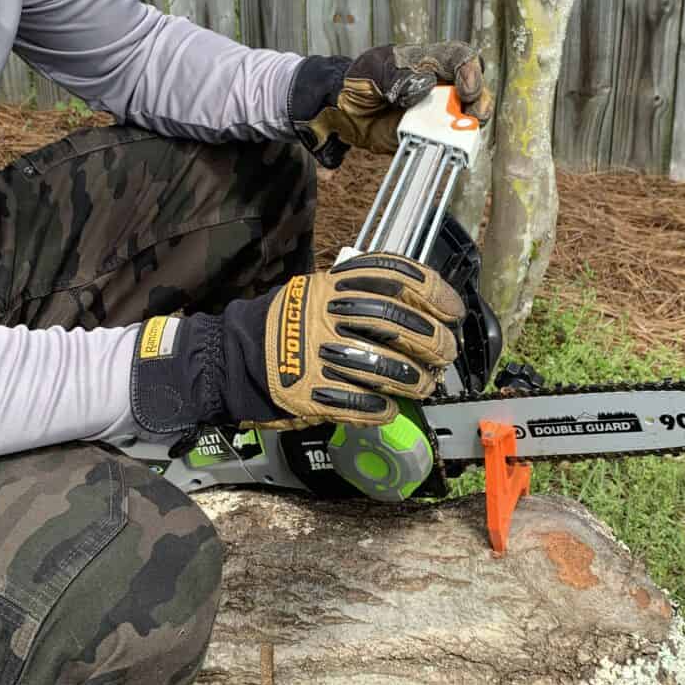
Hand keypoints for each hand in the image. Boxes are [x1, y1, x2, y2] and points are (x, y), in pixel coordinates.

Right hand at [126, 255, 464, 435]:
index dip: (435, 293)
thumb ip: (361, 294)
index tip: (453, 311)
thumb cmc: (285, 327)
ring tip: (424, 385)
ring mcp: (319, 353)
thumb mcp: (320, 293)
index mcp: (334, 285)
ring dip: (415, 380)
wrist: (231, 359)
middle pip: (399, 323)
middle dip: (434, 342)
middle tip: (445, 355)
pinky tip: (389, 408)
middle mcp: (328, 314)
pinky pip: (361, 402)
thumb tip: (420, 307)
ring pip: (387, 366)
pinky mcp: (311, 391)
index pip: (398, 276)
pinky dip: (383, 408)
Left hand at [288, 42, 493, 162]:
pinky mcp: (430, 135)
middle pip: (474, 88)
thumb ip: (398, 76)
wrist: (342, 110)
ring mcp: (437, 111)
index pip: (460, 58)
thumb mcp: (374, 70)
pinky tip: (449, 149)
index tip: (464, 88)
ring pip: (468, 116)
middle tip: (472, 112)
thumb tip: (424, 86)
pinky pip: (450, 141)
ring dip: (470, 126)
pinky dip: (454, 146)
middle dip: (479, 100)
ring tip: (462, 134)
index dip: (469, 71)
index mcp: (428, 62)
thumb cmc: (359, 81)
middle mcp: (439, 86)